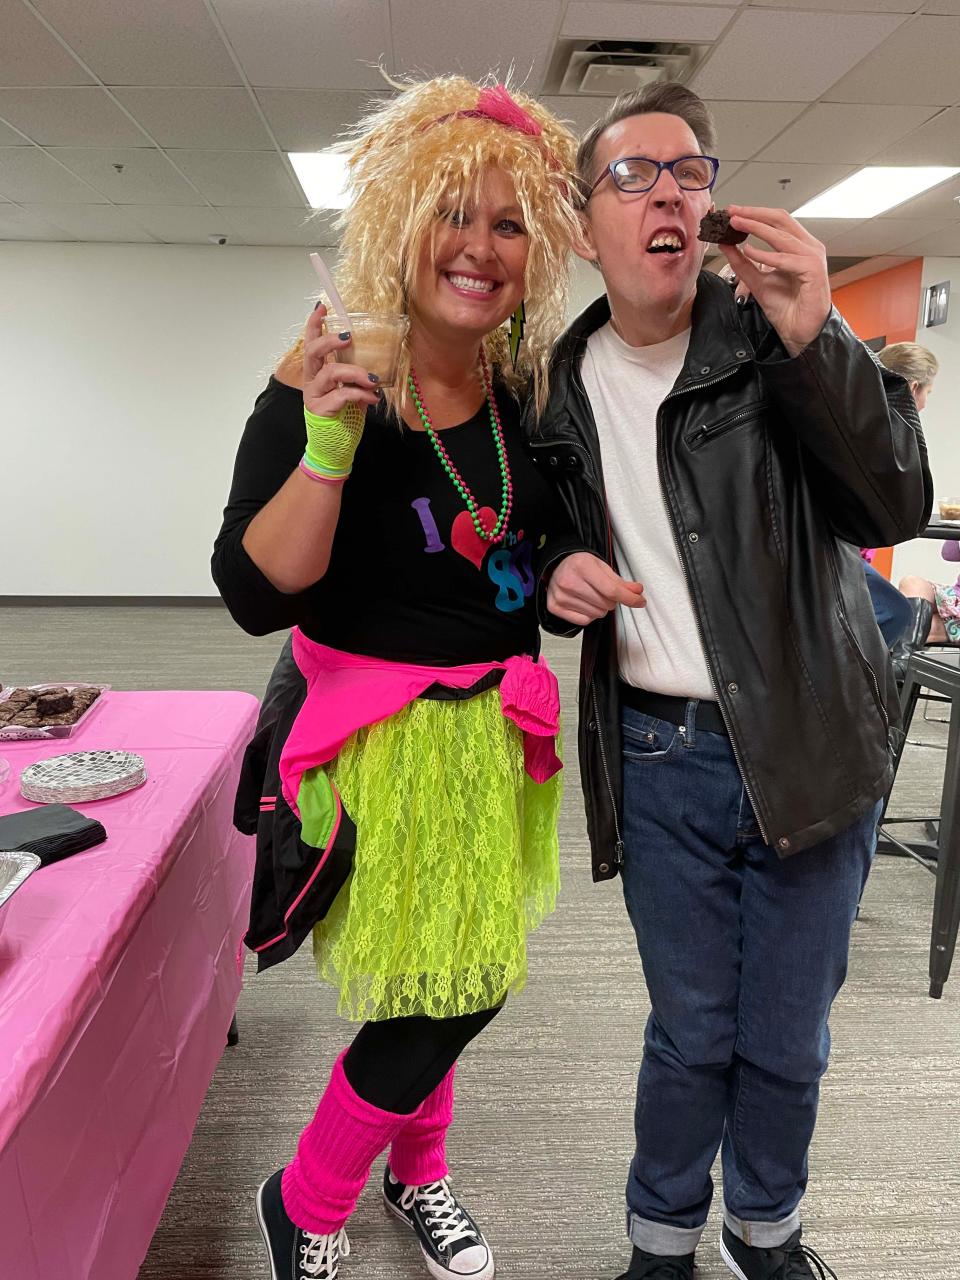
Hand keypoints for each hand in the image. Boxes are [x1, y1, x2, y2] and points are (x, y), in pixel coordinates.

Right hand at [303, 304, 381, 417]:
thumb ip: (357, 379)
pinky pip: (341, 394)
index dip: (315, 325)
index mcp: (317, 373)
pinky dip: (360, 394)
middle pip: (313, 352)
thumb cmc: (343, 418)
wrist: (334, 448)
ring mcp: (314, 395)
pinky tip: (372, 399)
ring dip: (356, 373)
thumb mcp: (352, 393)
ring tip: (373, 382)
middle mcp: (311, 381)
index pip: (311, 344)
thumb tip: (375, 369)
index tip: (322, 307)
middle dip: (330, 341)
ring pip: (331, 372)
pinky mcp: (320, 409)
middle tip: (347, 336)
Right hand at [547, 552, 645, 626]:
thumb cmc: (579, 565)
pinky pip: (585, 621)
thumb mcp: (601, 566)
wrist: (556, 565)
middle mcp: (569, 582)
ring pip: (597, 614)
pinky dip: (589, 615)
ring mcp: (561, 596)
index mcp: (582, 566)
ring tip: (592, 596)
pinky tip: (584, 603)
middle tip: (604, 592)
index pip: (611, 590)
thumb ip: (621, 581)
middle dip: (611, 600)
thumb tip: (637, 592)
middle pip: (606, 604)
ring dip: (600, 608)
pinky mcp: (555, 607)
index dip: (629, 598)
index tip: (639, 601)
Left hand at [719, 207, 830, 355]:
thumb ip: (742, 262)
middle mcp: (808, 247)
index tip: (731, 212)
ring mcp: (812, 258)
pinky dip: (765, 255)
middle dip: (754, 214)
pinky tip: (749, 251)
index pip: (776, 220)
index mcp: (798, 246)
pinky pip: (786, 259)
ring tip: (735, 225)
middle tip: (731, 212)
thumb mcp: (757, 281)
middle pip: (781, 219)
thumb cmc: (786, 308)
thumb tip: (725, 244)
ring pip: (782, 235)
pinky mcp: (813, 271)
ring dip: (756, 228)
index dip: (754, 213)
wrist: (800, 332)